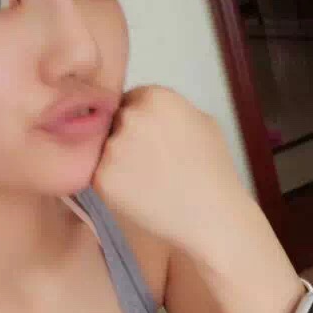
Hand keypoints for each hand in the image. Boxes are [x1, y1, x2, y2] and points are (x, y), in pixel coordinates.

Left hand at [93, 85, 302, 312]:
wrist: (212, 216)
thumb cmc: (213, 170)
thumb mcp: (201, 121)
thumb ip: (167, 107)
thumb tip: (141, 107)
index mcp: (155, 96)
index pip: (129, 100)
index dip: (138, 123)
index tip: (150, 143)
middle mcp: (130, 117)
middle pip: (113, 122)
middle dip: (124, 139)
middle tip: (147, 164)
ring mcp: (113, 148)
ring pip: (102, 149)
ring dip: (115, 162)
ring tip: (146, 181)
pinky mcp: (101, 178)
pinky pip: (98, 175)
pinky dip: (112, 185)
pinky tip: (138, 195)